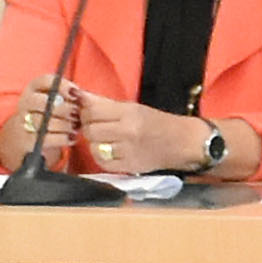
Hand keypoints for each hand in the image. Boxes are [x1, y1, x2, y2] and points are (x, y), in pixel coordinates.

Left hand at [64, 86, 230, 178]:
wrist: (182, 142)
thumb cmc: (157, 122)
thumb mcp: (133, 107)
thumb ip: (105, 103)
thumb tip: (79, 96)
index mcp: (129, 113)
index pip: (92, 111)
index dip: (86, 113)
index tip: (90, 114)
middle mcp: (127, 131)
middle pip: (90, 130)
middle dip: (88, 128)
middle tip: (97, 127)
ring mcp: (128, 151)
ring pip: (94, 147)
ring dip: (95, 143)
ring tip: (105, 140)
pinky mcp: (129, 166)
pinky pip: (102, 162)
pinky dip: (102, 157)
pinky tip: (109, 152)